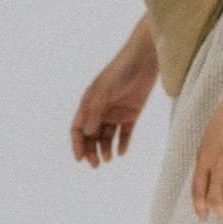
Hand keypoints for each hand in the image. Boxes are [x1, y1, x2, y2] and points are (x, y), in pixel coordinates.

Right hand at [71, 32, 158, 167]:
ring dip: (106, 149)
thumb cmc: (121, 71)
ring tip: (109, 159)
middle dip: (92, 151)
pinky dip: (122, 143)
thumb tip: (87, 133)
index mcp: (89, 103)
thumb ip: (95, 111)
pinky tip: (122, 152)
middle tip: (96, 165)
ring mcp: (116, 112)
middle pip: (92, 136)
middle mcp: (100, 110)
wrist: (145, 59)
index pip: (78, 128)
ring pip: (107, 136)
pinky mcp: (132, 113)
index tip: (79, 159)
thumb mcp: (105, 91)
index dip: (77, 143)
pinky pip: (125, 133)